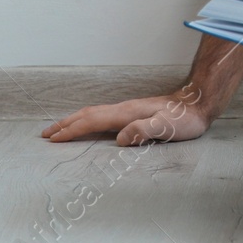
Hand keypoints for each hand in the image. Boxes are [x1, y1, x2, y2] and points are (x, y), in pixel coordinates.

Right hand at [41, 85, 212, 145]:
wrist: (198, 103)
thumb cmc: (185, 119)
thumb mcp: (168, 127)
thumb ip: (144, 131)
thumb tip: (119, 139)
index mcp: (127, 113)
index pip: (92, 121)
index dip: (71, 130)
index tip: (52, 139)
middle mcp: (124, 109)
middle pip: (87, 114)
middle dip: (65, 125)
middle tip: (44, 135)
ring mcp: (127, 109)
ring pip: (93, 113)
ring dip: (73, 121)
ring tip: (58, 129)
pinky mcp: (133, 113)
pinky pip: (102, 116)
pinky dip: (87, 120)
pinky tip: (87, 125)